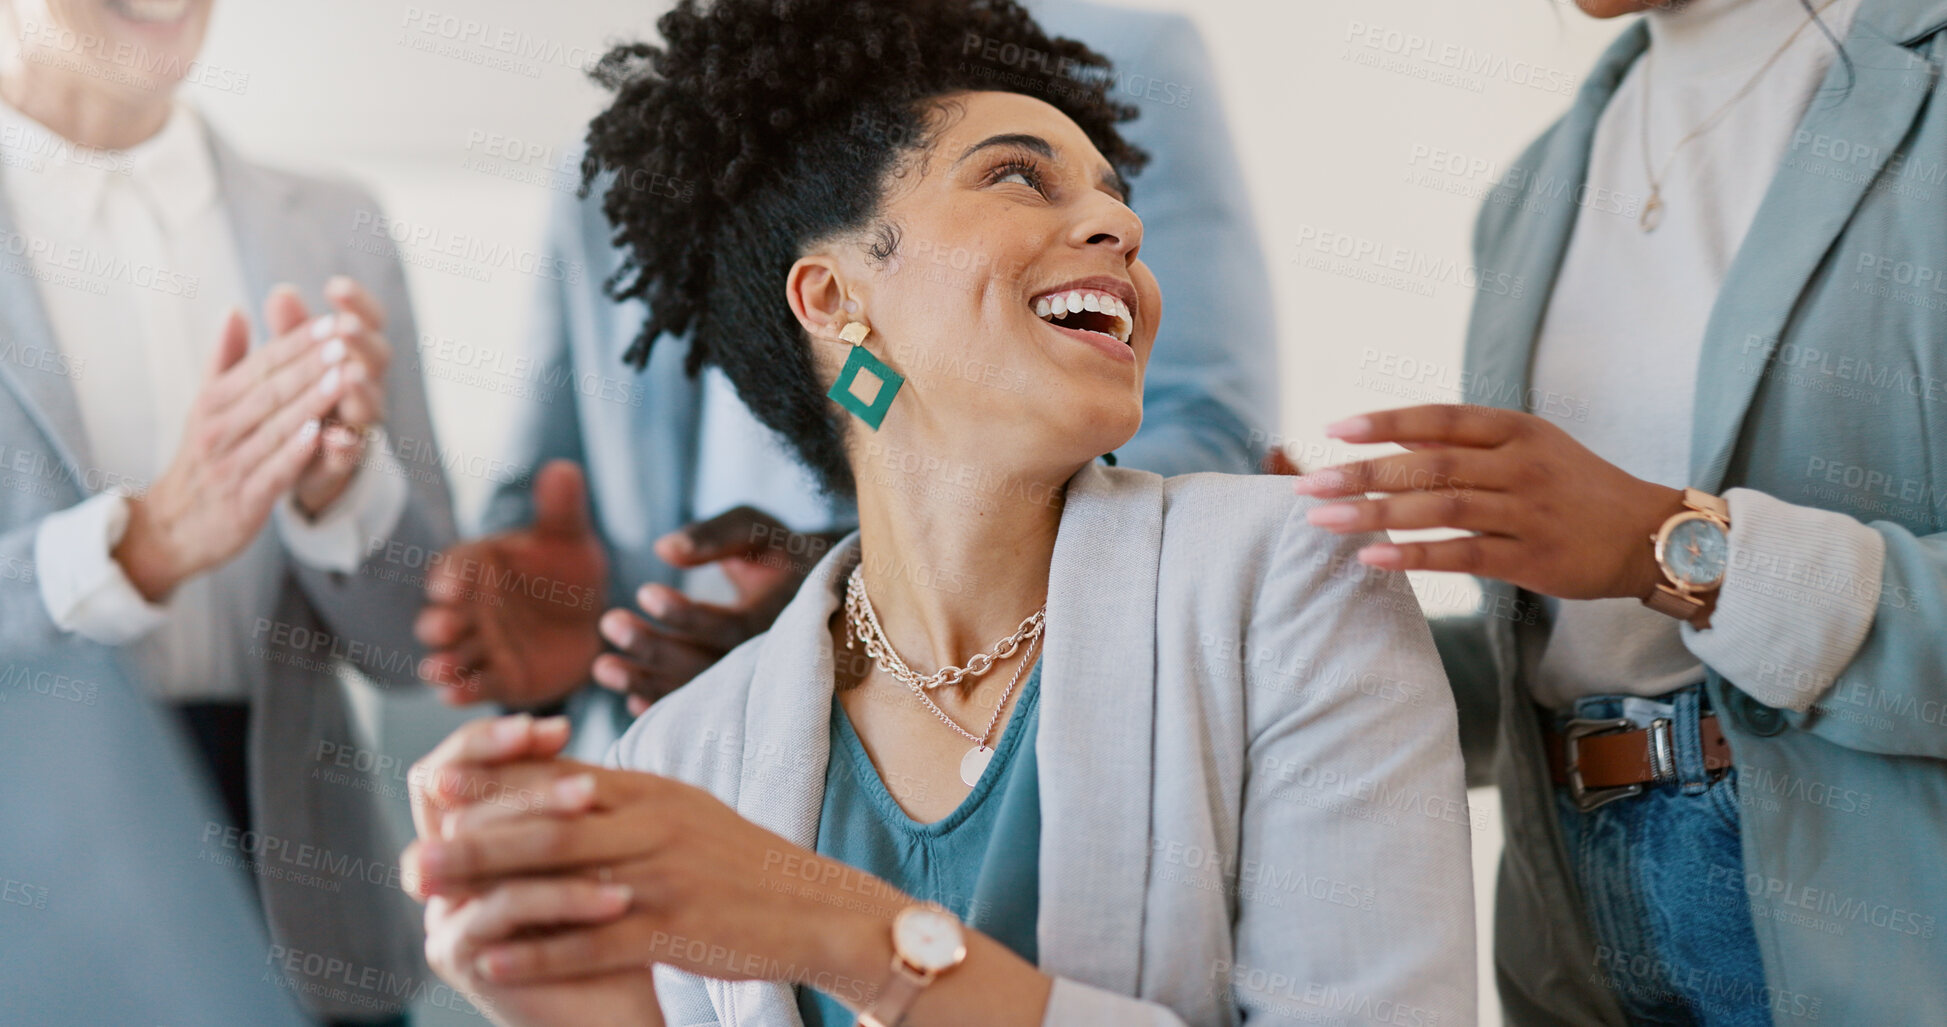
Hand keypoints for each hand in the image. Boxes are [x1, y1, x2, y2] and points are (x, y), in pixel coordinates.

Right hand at [115, 304, 349, 600]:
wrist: (170, 529)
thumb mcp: (206, 407)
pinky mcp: (242, 501)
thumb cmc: (201, 459)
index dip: (295, 344)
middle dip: (309, 365)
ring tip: (345, 376)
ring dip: (311, 402)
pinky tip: (322, 434)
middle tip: (345, 339)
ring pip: (275, 427)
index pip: (260, 366)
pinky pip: (272, 471)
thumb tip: (235, 310)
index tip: (329, 321)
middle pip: (270, 391)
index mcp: (212, 403)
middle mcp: (218, 429)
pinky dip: (295, 452)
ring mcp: (229, 465)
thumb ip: (224, 360)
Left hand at [276, 277, 394, 516]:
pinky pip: (351, 453)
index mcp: (353, 355)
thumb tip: (281, 292)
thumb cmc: (302, 398)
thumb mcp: (293, 362)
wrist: (303, 462)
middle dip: (362, 342)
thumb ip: (290, 331)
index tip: (335, 286)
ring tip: (349, 374)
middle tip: (346, 326)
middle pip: (377, 359)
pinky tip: (334, 437)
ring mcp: (357, 423)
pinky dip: (343, 446)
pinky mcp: (344, 460)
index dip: (358, 304)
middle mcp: (364, 386)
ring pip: (370, 405)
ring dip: (362, 390)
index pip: (367, 321)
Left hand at [401, 718, 900, 1006]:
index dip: (494, 780)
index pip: (559, 776)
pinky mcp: (676, 926)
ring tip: (435, 901)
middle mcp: (654, 822)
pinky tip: (495, 964)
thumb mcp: (681, 813)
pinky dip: (539, 953)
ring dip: (489, 888)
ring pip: (561, 876)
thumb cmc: (738, 864)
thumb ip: (619, 800)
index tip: (437, 784)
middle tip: (417, 852)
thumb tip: (552, 785)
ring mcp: (664, 874)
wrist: (813, 908)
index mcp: (651, 790)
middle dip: (474, 836)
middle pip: (547, 822)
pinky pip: (593, 941)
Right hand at [416, 462, 608, 707]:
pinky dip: (463, 691)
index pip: (453, 569)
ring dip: (441, 663)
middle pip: (441, 616)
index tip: (451, 585)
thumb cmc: (566, 569)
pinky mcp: (495, 678)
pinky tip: (456, 695)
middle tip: (444, 625)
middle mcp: (467, 608)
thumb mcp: (568, 537)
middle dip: (439, 622)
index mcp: (475, 567)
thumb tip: (563, 469)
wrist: (589, 618)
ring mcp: (478, 646)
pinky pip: (475, 686)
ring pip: (450, 655)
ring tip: (440, 670)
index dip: (450, 577)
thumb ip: (561, 508)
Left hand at [593, 507, 830, 714]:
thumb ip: (715, 534)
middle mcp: (774, 660)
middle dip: (654, 649)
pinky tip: (631, 699)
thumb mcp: (756, 530)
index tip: (645, 591)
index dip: (685, 615)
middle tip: (609, 622)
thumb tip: (663, 549)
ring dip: (648, 684)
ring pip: (700, 696)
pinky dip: (667, 710)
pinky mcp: (743, 700)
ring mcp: (759, 687)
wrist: (822, 597)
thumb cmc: (780, 555)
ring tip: (602, 667)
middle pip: (709, 667)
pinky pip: (703, 715)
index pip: (730, 628)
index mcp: (784, 617)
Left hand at [1290, 404, 1684, 600]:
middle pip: (1429, 465)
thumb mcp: (1528, 449)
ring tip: (1324, 521)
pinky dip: (1413, 556)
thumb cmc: (1575, 487)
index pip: (1440, 417)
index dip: (1386, 421)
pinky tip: (1372, 559)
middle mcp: (1519, 465)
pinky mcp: (1530, 557)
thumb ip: (1464, 445)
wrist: (1647, 534)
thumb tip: (1395, 439)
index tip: (1335, 428)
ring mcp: (1525, 511)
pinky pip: (1461, 555)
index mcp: (1515, 430)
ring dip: (1375, 514)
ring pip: (1438, 509)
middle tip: (1311, 484)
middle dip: (1362, 473)